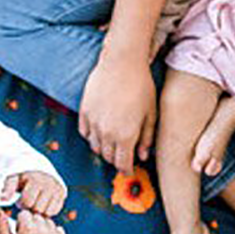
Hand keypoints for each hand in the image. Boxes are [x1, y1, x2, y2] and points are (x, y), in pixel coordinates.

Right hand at [0, 208, 66, 233]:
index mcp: (28, 227)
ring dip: (43, 228)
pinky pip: (59, 230)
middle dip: (32, 224)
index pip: (25, 213)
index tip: (20, 233)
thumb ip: (1, 223)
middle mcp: (43, 229)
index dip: (20, 223)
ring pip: (48, 222)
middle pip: (37, 216)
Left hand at [3, 170, 64, 216]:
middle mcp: (49, 183)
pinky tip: (43, 203)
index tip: (20, 198)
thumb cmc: (22, 177)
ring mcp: (57, 188)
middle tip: (29, 201)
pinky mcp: (63, 192)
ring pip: (47, 212)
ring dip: (39, 210)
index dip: (21, 203)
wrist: (38, 168)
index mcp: (35, 179)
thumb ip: (7, 189)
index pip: (27, 202)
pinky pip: (55, 210)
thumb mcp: (12, 180)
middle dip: (30, 208)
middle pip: (37, 209)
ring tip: (35, 202)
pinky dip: (48, 210)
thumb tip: (3, 199)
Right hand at [79, 51, 155, 171]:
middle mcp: (107, 133)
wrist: (122, 62)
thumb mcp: (151, 113)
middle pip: (109, 157)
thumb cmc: (141, 85)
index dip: (126, 170)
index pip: (123, 164)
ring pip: (95, 146)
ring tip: (111, 145)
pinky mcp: (84, 111)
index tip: (129, 171)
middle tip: (122, 157)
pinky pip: (85, 132)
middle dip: (116, 160)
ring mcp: (93, 122)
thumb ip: (146, 137)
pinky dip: (92, 136)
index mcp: (126, 136)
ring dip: (104, 149)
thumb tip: (143, 156)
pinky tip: (99, 132)